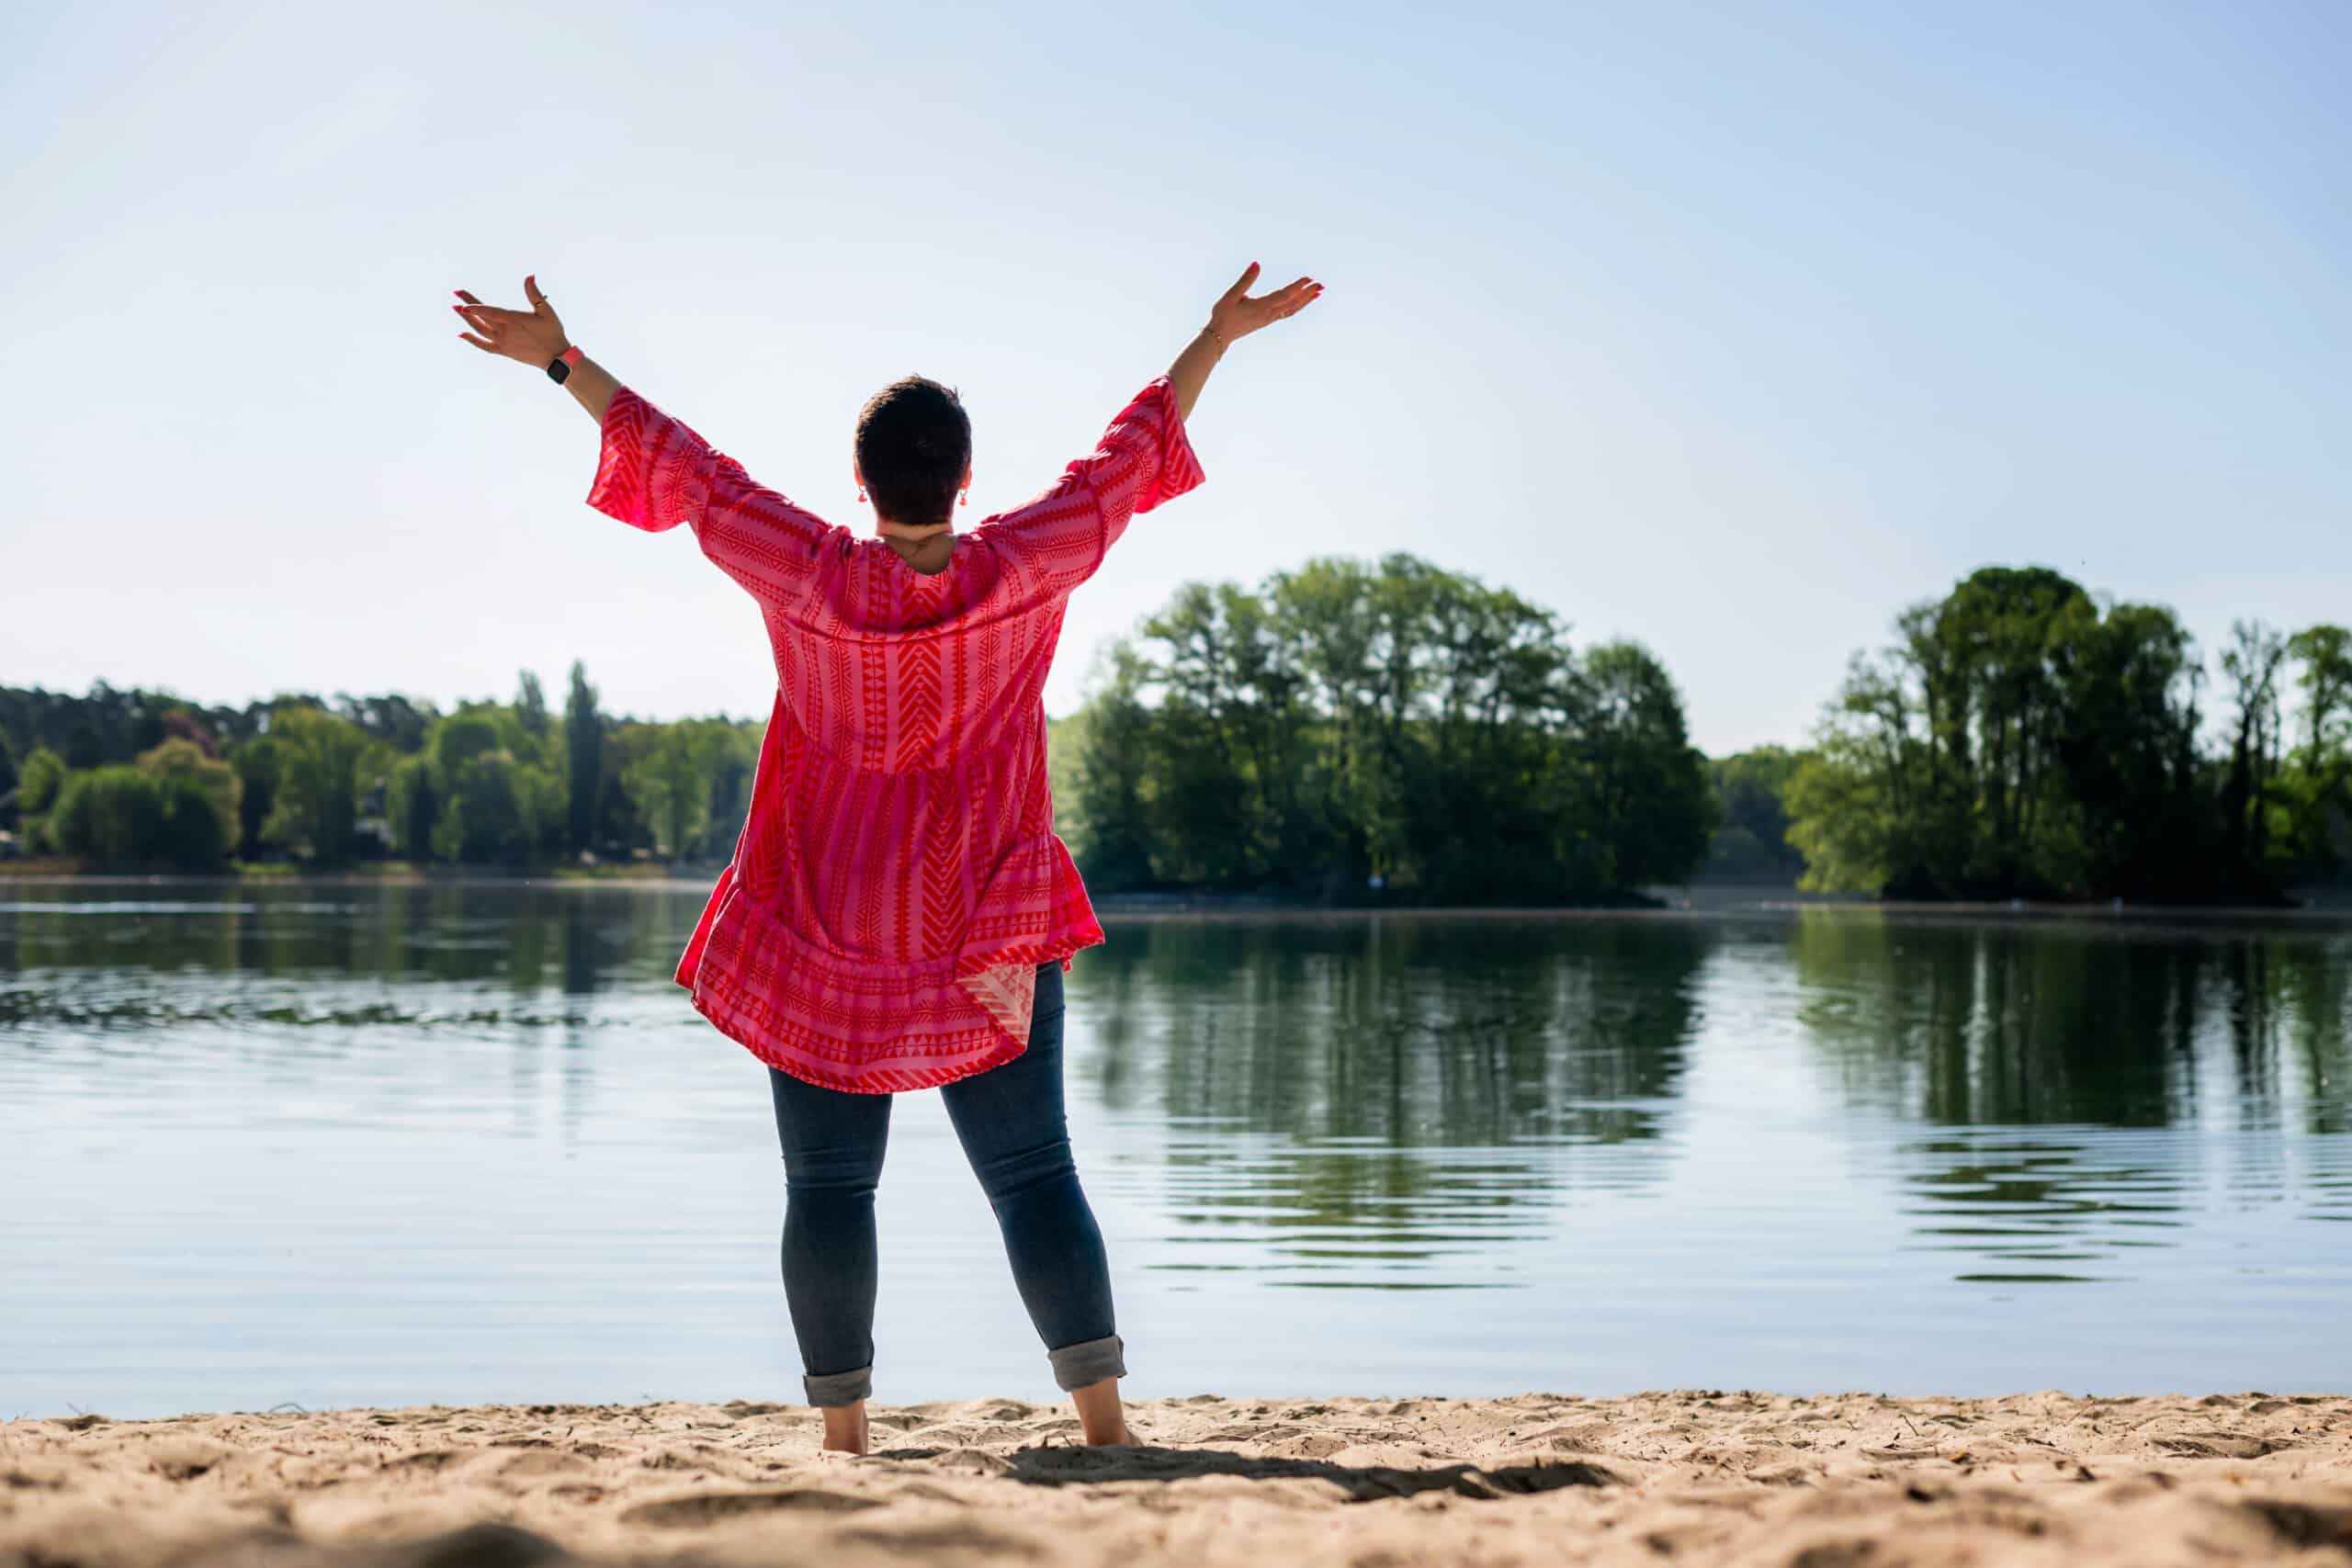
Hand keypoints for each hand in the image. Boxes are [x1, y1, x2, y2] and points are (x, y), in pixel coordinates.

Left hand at [452, 275, 569, 366]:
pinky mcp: (504, 351)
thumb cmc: (553, 332)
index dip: (474, 305)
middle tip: (456, 294)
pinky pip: (484, 346)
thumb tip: (529, 276)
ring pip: (479, 330)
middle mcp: (504, 331)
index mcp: (513, 319)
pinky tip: (462, 334)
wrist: (556, 357)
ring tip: (456, 309)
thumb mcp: (546, 310)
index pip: (488, 310)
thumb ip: (534, 293)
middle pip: (481, 317)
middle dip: (467, 305)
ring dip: (466, 320)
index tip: (460, 297)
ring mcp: (502, 342)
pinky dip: (472, 340)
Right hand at [1206, 262, 1322, 343]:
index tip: (1308, 278)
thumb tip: (1257, 264)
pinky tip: (1301, 301)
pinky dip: (1297, 306)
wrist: (1219, 335)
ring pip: (1292, 309)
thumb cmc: (1223, 314)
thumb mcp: (1232, 295)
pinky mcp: (1267, 320)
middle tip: (1321, 285)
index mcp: (1261, 306)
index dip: (1297, 287)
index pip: (1284, 295)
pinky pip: (1287, 313)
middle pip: (1293, 303)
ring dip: (1305, 301)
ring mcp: (1269, 318)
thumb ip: (1246, 280)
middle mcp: (1269, 314)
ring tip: (1317, 292)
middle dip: (1307, 293)